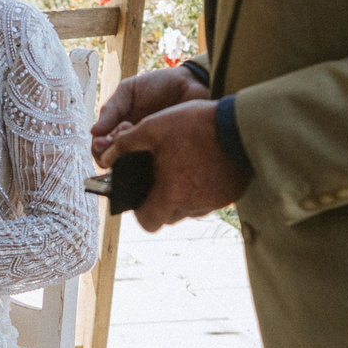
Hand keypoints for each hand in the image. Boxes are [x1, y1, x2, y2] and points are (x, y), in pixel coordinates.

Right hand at [90, 64, 209, 162]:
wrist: (191, 83)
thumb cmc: (158, 85)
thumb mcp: (128, 91)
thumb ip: (111, 109)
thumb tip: (93, 132)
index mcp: (118, 129)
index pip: (100, 148)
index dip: (99, 148)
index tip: (105, 141)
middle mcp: (132, 143)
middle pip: (113, 162)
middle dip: (111, 153)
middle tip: (122, 139)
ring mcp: (150, 151)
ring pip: (131, 168)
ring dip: (128, 158)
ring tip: (138, 140)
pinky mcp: (168, 156)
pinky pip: (154, 169)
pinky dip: (148, 164)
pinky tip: (152, 150)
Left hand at [105, 101, 249, 230]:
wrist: (242, 125)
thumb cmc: (196, 125)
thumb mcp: (154, 127)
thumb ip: (125, 144)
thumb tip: (105, 158)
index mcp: (171, 194)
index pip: (147, 222)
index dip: (139, 211)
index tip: (139, 194)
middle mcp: (193, 205)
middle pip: (168, 215)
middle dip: (160, 200)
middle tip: (160, 174)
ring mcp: (214, 202)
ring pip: (189, 207)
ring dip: (182, 193)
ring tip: (181, 165)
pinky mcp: (231, 195)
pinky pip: (209, 198)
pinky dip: (202, 187)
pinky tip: (201, 164)